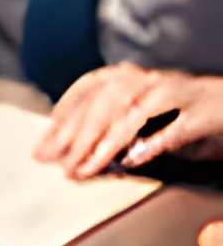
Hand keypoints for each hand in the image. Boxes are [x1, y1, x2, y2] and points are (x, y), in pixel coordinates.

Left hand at [34, 64, 222, 178]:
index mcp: (132, 76)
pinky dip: (151, 144)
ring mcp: (176, 93)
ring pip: (133, 114)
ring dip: (105, 145)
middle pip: (106, 103)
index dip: (63, 115)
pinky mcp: (201, 113)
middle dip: (77, 136)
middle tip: (59, 164)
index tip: (45, 142)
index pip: (88, 88)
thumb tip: (63, 153)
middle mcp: (150, 80)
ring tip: (86, 169)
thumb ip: (104, 128)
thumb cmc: (179, 110)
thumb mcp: (137, 113)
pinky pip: (173, 129)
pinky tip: (132, 160)